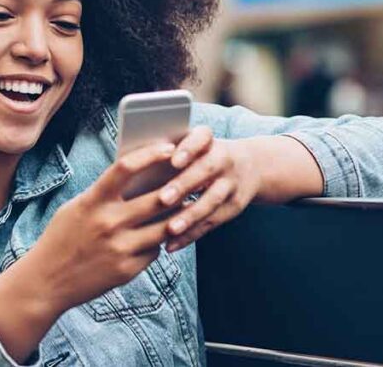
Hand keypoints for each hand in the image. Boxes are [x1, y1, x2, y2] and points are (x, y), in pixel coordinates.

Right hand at [31, 141, 184, 312]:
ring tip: (186, 209)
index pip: (125, 168)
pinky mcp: (127, 270)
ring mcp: (119, 248)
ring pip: (165, 227)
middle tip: (192, 181)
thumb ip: (103, 194)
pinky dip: (157, 243)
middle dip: (178, 189)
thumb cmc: (61, 238)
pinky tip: (155, 238)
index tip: (168, 148)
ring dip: (177, 218)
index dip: (150, 155)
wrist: (46, 281)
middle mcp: (108, 223)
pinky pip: (154, 251)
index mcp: (92, 202)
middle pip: (158, 199)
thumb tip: (138, 177)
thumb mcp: (76, 208)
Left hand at [159, 126, 261, 251]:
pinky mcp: (234, 207)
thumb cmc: (201, 155)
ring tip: (169, 229)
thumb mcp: (192, 146)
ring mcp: (232, 184)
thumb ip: (166, 152)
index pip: (202, 138)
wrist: (252, 166)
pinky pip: (212, 223)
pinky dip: (191, 235)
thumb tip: (130, 162)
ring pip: (211, 201)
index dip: (189, 149)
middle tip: (163, 199)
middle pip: (206, 171)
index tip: (173, 161)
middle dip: (184, 185)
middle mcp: (224, 159)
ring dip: (189, 216)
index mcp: (209, 141)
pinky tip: (171, 244)